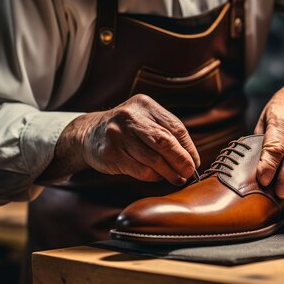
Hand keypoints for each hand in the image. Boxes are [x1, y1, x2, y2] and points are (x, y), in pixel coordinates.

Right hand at [41, 94, 199, 184]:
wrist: (89, 134)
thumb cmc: (127, 131)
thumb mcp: (145, 121)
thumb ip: (167, 133)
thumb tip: (192, 159)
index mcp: (145, 105)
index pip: (175, 128)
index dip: (188, 148)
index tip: (194, 162)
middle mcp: (130, 116)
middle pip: (164, 142)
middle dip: (181, 161)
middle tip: (189, 173)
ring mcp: (118, 134)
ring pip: (153, 159)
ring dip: (169, 172)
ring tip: (177, 178)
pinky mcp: (110, 153)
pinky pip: (140, 170)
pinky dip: (153, 176)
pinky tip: (157, 176)